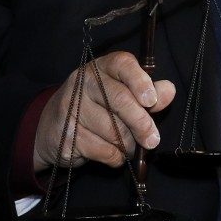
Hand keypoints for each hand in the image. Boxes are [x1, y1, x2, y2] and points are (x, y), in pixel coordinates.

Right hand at [32, 51, 176, 171]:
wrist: (52, 129)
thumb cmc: (96, 108)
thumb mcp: (121, 94)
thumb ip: (147, 93)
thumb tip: (168, 90)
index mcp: (102, 67)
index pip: (122, 64)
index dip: (140, 81)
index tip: (151, 100)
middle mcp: (84, 82)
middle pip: (120, 100)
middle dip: (142, 123)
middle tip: (153, 140)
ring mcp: (72, 107)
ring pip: (113, 130)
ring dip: (129, 144)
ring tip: (129, 145)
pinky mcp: (67, 134)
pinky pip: (103, 150)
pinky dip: (115, 157)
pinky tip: (114, 153)